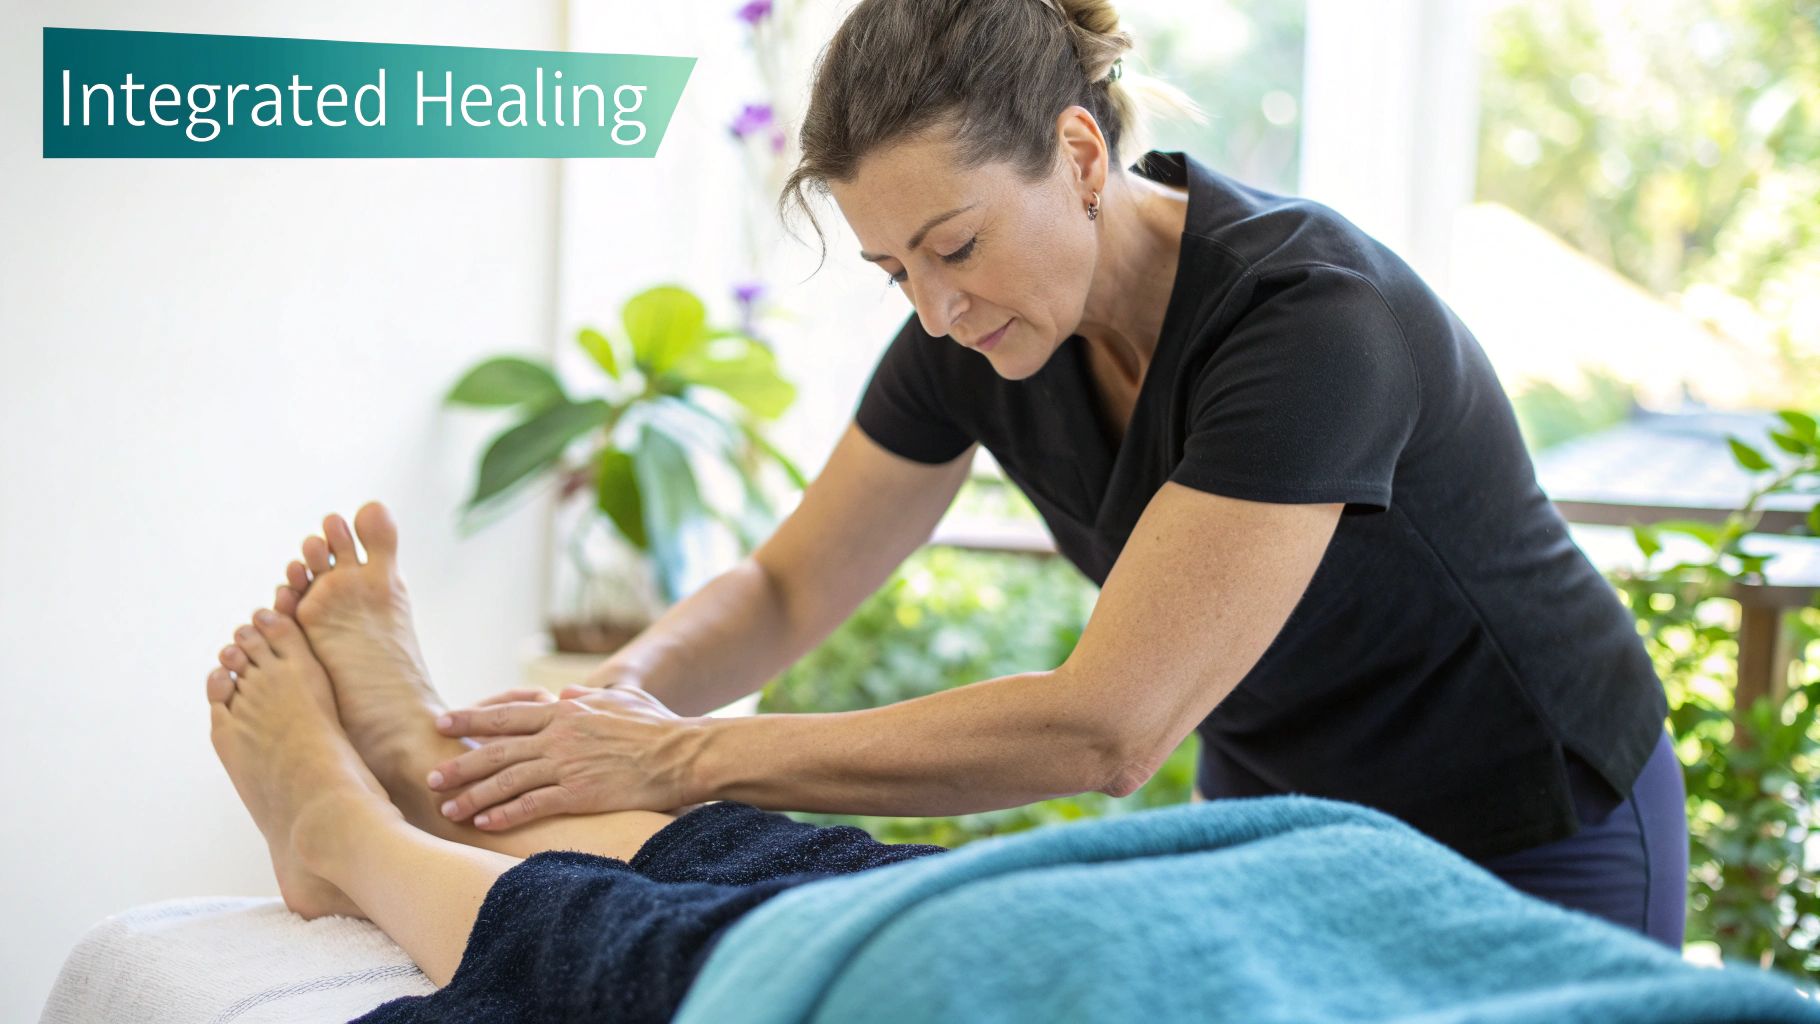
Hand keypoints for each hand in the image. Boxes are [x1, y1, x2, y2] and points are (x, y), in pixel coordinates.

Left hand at [427, 683, 701, 829]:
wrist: (686, 753)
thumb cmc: (660, 726)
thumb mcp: (622, 699)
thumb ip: (591, 697)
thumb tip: (567, 694)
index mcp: (567, 712)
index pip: (508, 715)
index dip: (471, 719)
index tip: (443, 722)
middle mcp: (560, 736)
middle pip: (497, 748)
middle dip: (460, 762)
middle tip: (429, 773)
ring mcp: (568, 765)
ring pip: (508, 779)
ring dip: (474, 794)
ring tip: (447, 806)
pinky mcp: (581, 794)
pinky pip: (534, 805)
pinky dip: (506, 814)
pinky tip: (484, 823)